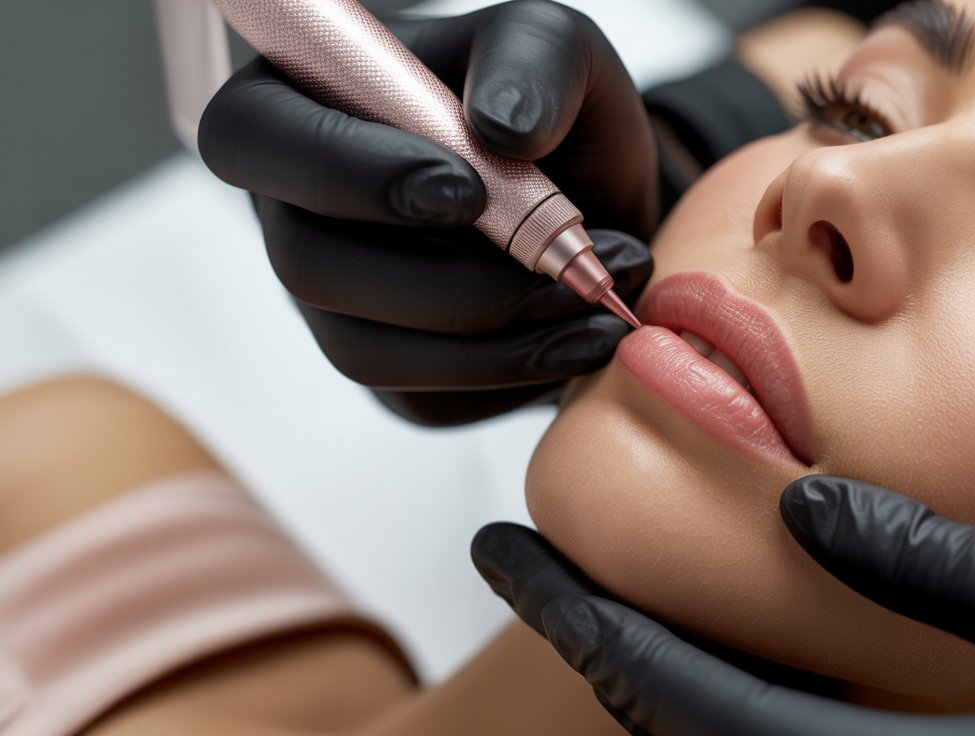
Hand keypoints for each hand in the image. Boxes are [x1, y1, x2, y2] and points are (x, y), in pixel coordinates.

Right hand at [198, 1, 656, 425]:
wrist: (597, 198)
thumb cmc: (548, 112)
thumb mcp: (554, 49)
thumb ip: (530, 59)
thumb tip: (501, 127)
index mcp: (299, 105)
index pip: (254, 138)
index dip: (347, 172)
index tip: (469, 189)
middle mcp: (296, 213)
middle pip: (310, 265)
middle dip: (449, 278)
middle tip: (562, 263)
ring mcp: (335, 302)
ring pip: (369, 351)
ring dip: (495, 339)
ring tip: (593, 301)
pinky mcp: (388, 371)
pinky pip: (426, 397)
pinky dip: (512, 375)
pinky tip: (576, 336)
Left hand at [473, 476, 974, 735]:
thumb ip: (945, 567)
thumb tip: (808, 507)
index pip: (672, 685)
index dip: (574, 611)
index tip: (499, 543)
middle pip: (669, 729)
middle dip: (589, 637)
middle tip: (528, 561)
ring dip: (645, 666)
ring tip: (605, 586)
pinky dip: (713, 698)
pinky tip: (720, 642)